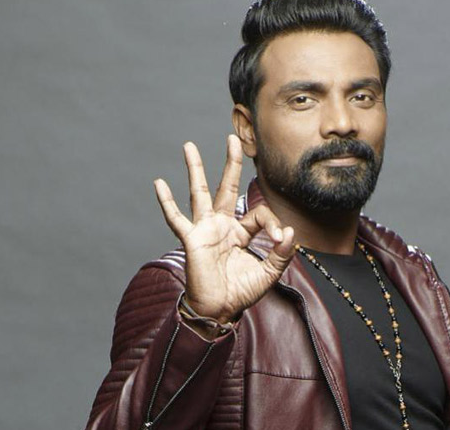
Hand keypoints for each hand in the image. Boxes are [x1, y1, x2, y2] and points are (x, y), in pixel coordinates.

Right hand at [154, 135, 294, 323]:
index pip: (259, 214)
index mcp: (240, 231)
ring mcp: (205, 229)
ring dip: (195, 169)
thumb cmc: (241, 292)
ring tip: (189, 146)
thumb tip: (290, 233)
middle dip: (230, 163)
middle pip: (226, 186)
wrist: (219, 311)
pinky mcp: (192, 239)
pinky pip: (177, 218)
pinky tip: (159, 183)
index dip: (273, 223)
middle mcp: (222, 225)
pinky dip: (167, 202)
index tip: (280, 239)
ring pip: (200, 193)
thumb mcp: (269, 272)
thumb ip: (281, 254)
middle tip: (232, 138)